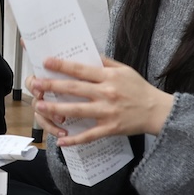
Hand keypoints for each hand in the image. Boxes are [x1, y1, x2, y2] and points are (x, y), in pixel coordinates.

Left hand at [28, 56, 173, 145]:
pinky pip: (89, 135)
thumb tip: (86, 53)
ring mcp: (107, 112)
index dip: (62, 65)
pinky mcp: (110, 128)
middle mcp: (106, 93)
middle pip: (74, 89)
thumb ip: (104, 62)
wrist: (157, 111)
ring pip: (77, 110)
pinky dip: (74, 139)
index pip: (81, 70)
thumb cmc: (139, 89)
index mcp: (109, 77)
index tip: (46, 62)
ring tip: (40, 107)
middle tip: (35, 84)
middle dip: (52, 86)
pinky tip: (60, 140)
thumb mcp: (124, 69)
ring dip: (57, 109)